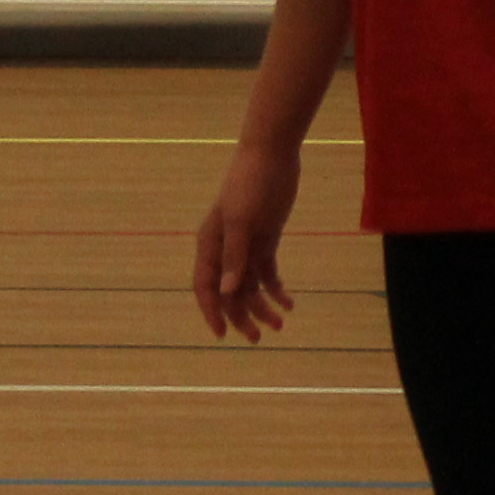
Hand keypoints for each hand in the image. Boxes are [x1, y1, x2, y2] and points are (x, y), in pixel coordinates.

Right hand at [194, 139, 300, 338]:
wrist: (272, 157)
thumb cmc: (249, 185)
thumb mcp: (241, 221)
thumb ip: (234, 257)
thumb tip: (226, 291)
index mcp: (210, 244)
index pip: (205, 286)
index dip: (211, 311)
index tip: (222, 335)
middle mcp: (224, 249)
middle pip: (229, 292)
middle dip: (242, 316)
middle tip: (258, 337)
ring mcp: (245, 246)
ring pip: (250, 286)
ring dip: (262, 306)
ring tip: (281, 324)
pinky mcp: (264, 241)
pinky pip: (268, 273)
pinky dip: (277, 289)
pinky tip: (290, 302)